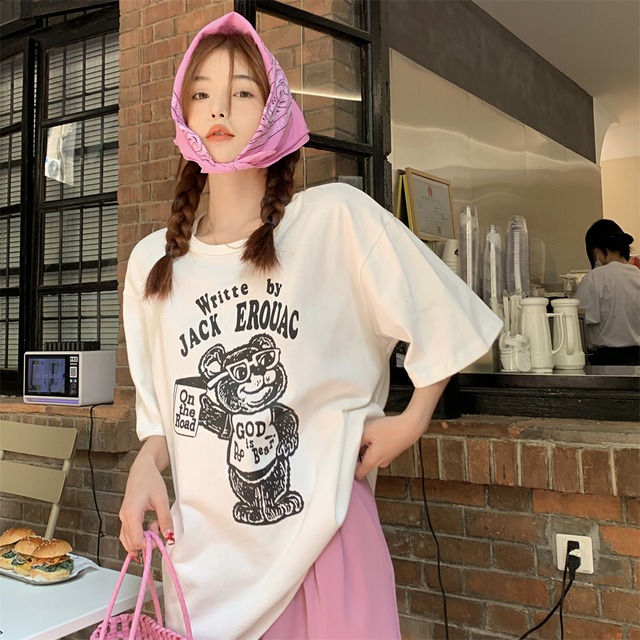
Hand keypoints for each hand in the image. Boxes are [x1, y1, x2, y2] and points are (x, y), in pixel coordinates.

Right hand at [119, 436, 172, 555]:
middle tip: (159, 530)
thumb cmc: (151, 480)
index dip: (149, 545)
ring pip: (127, 539)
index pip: (136, 540)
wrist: (142, 468)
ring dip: (141, 539)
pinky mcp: (125, 515)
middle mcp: (123, 517)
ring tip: (155, 526)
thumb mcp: (162, 500)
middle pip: (131, 542)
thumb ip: (165, 519)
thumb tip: (169, 537)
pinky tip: (148, 529)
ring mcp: (122, 517)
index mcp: (131, 513)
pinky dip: (137, 536)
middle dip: (146, 543)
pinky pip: (127, 533)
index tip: (160, 540)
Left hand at [354, 378, 449, 480]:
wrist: (411, 426)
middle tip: (356, 441)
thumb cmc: (389, 429)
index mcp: (372, 462)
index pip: (357, 474)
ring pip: (371, 456)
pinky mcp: (391, 452)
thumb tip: (348, 446)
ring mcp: (387, 458)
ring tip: (367, 435)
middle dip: (358, 454)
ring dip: (367, 448)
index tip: (345, 458)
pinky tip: (376, 434)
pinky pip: (378, 452)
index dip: (349, 468)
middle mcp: (380, 464)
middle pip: (363, 464)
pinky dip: (375, 445)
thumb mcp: (366, 431)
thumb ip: (355, 440)